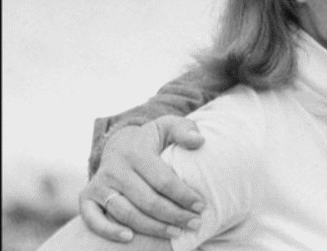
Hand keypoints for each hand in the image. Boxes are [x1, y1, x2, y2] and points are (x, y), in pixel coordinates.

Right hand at [79, 116, 205, 241]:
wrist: (119, 143)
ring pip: (126, 213)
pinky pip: (92, 220)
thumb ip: (186, 130)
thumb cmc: (153, 139)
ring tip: (176, 233)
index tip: (201, 206)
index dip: (183, 195)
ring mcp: (99, 184)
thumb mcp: (169, 127)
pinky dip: (109, 231)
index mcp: (136, 152)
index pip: (163, 180)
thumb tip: (200, 141)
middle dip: (174, 215)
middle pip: (147, 200)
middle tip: (195, 223)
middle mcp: (115, 169)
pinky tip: (130, 238)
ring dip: (152, 227)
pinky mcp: (87, 197)